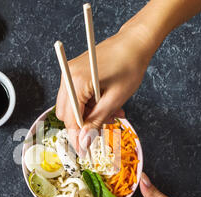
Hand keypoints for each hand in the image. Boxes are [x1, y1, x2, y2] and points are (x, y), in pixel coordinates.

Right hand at [55, 26, 154, 153]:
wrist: (135, 42)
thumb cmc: (130, 66)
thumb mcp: (116, 99)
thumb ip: (96, 121)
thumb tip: (83, 142)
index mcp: (76, 81)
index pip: (70, 119)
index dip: (77, 137)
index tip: (84, 152)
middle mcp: (68, 76)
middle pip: (66, 113)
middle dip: (83, 124)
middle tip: (103, 128)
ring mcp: (70, 73)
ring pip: (71, 106)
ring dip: (88, 115)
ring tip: (111, 114)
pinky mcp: (75, 72)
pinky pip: (76, 96)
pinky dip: (89, 104)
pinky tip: (106, 104)